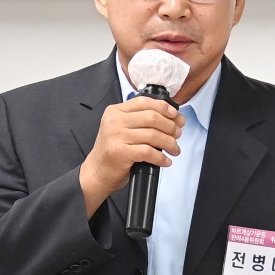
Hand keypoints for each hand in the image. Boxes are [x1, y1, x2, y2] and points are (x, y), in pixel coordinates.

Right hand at [78, 96, 184, 212]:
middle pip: (152, 117)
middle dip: (170, 126)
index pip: (144, 102)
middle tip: (178, 134)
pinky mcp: (120, 152)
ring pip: (153, 135)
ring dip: (169, 143)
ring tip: (175, 149)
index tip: (175, 115)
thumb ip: (145, 121)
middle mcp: (114, 121)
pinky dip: (161, 158)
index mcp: (115, 111)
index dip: (163, 107)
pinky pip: (148, 152)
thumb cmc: (114, 151)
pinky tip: (165, 161)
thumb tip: (176, 118)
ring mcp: (116, 136)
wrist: (97, 172)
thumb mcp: (124, 129)